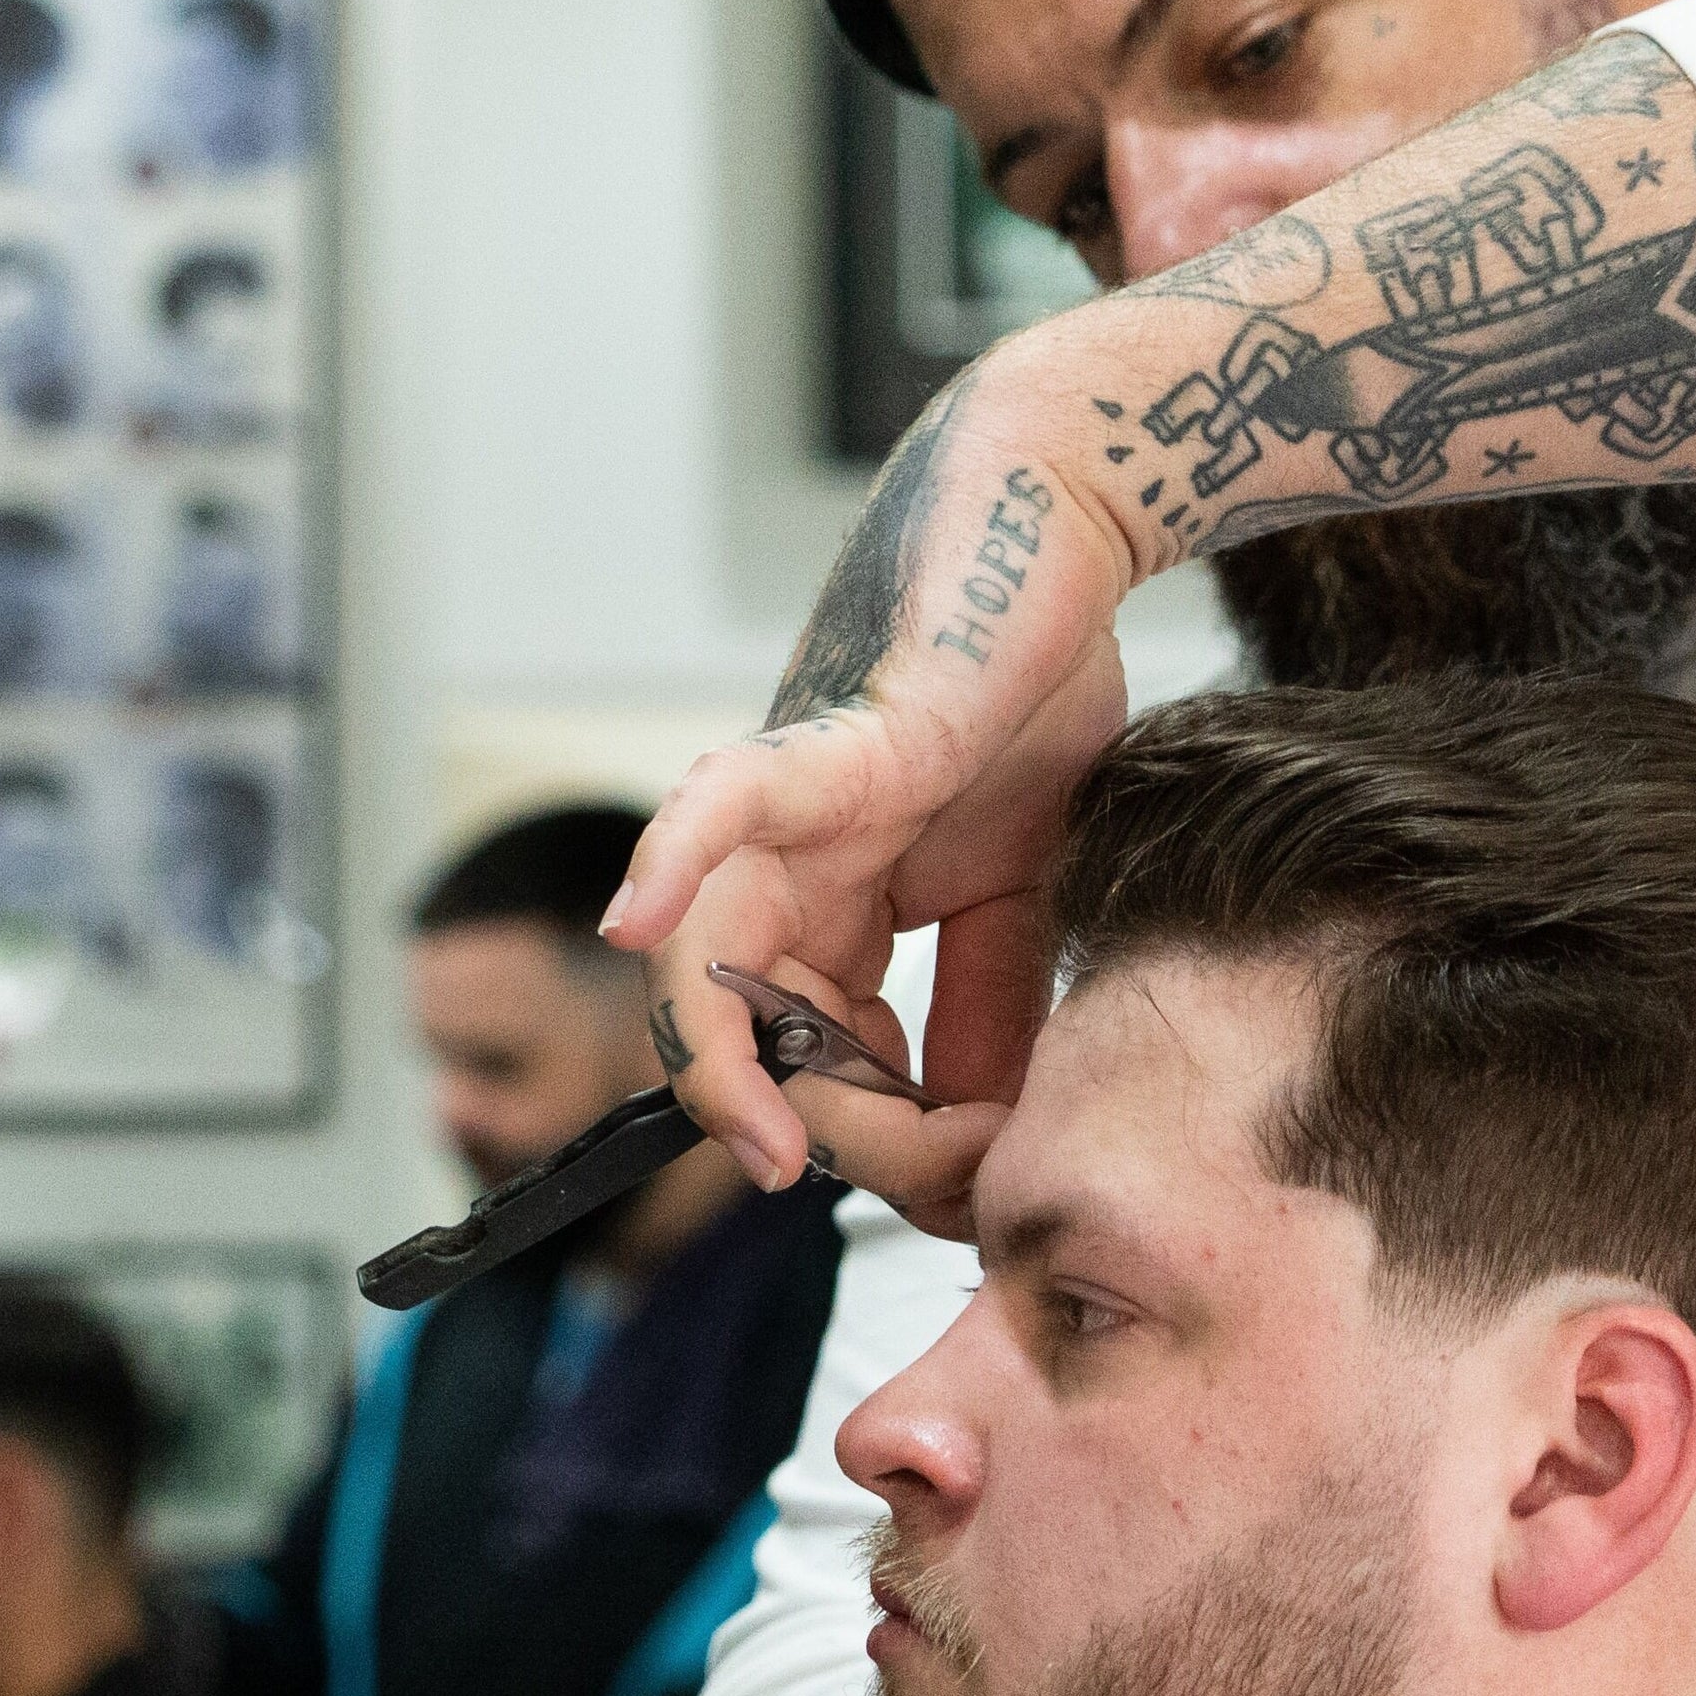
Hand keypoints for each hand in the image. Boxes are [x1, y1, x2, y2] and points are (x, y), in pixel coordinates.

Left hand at [606, 31, 1695, 1237]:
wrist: (1064, 514)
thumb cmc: (1030, 669)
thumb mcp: (1033, 877)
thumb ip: (1003, 999)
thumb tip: (988, 1127)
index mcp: (833, 898)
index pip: (806, 1048)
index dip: (866, 1133)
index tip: (951, 1177)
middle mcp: (789, 859)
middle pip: (730, 1020)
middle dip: (782, 1120)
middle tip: (860, 1181)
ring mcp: (801, 798)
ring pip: (706, 947)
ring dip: (726, 1054)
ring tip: (768, 1138)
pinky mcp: (838, 733)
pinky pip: (734, 801)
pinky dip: (674, 856)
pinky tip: (631, 921)